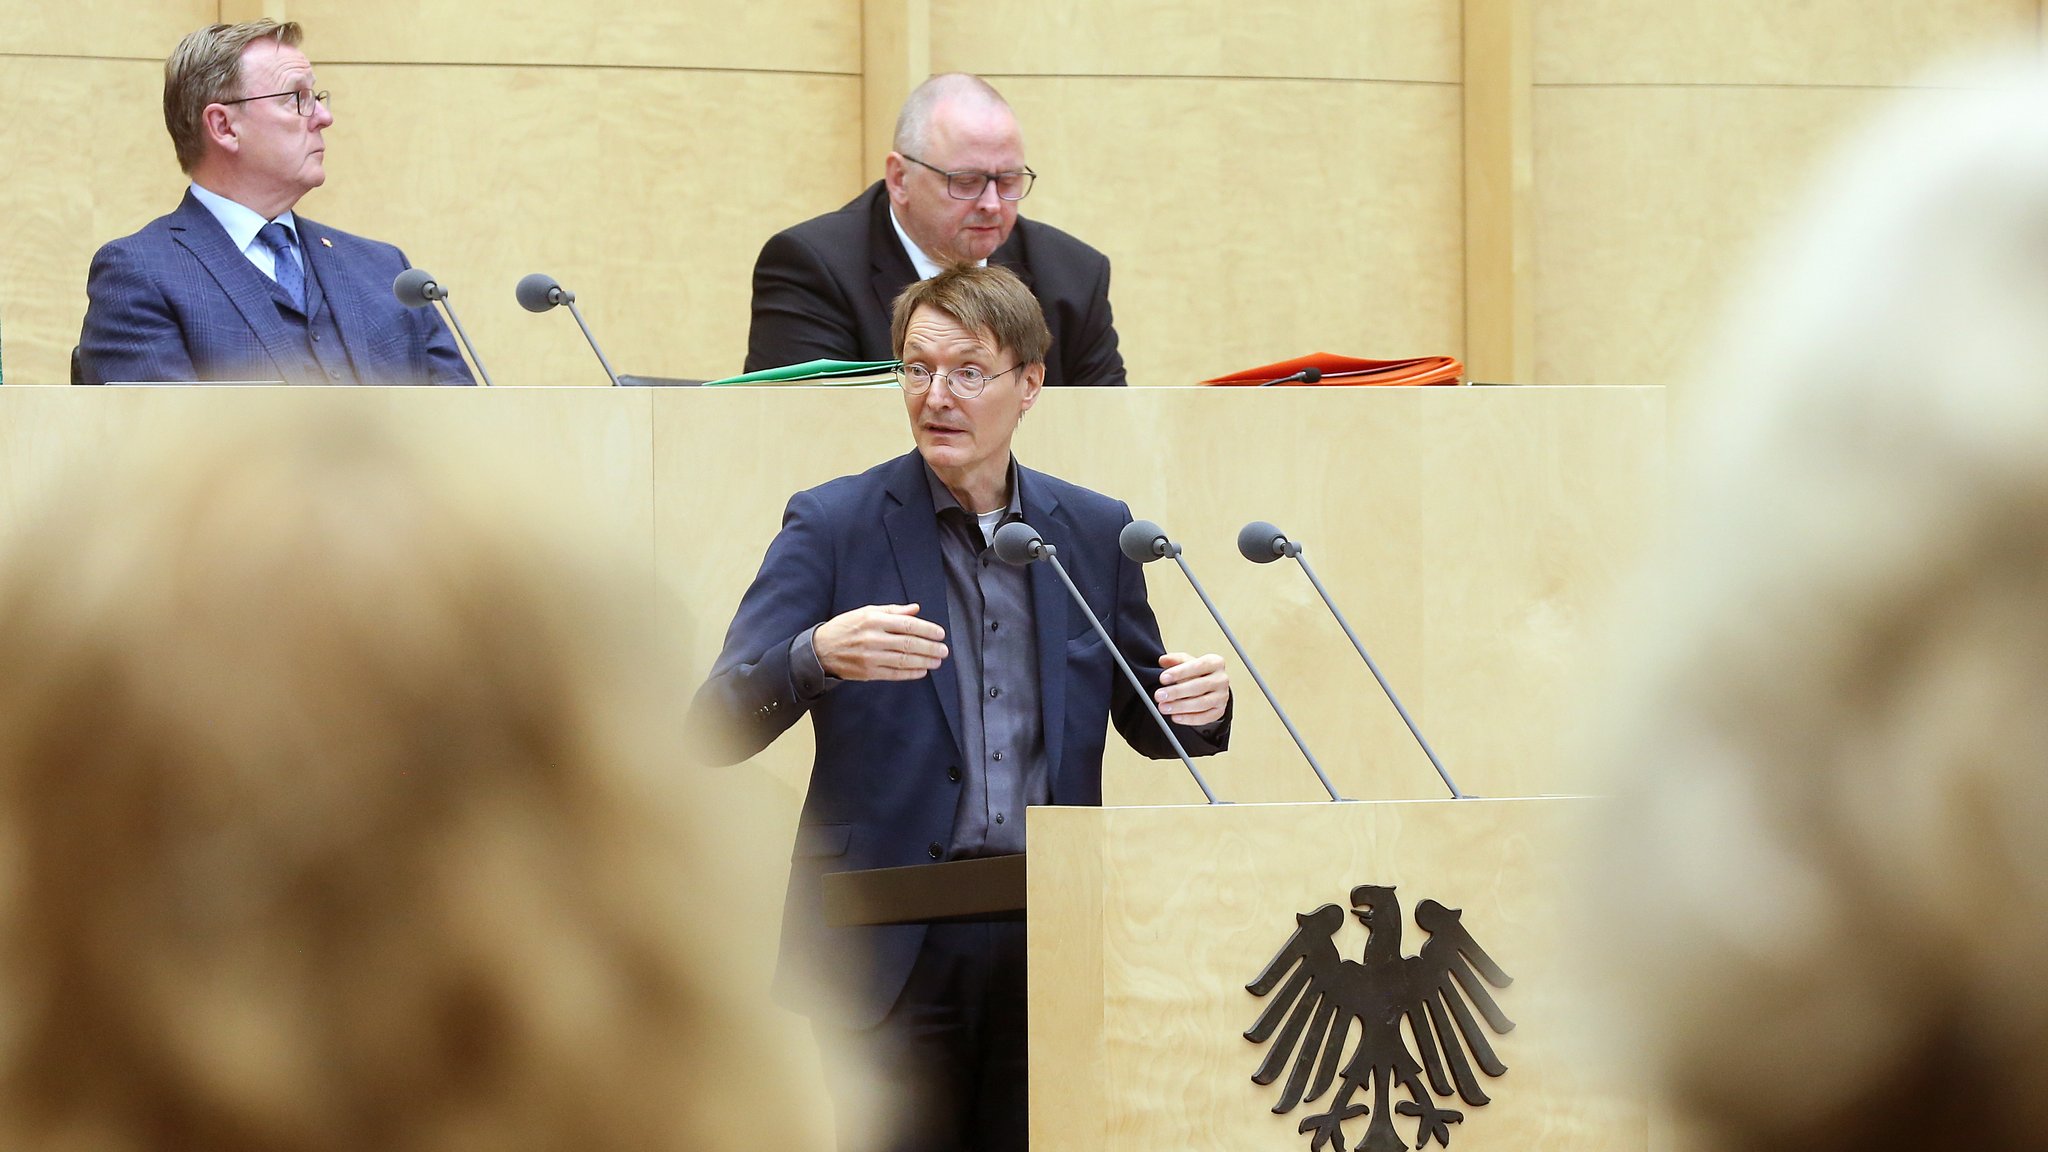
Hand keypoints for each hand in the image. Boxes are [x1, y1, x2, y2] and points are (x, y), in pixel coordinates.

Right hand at [814, 603, 948, 680]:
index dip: (927, 630)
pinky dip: (910, 673)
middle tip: (944, 650)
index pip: (907, 624)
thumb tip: (915, 609)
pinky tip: (922, 671)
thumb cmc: (846, 627)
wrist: (821, 649)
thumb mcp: (866, 611)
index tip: (940, 634)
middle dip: (930, 648)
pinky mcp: (868, 672)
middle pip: (909, 644)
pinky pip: (894, 674)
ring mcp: (871, 657)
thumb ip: (892, 611)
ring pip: (904, 660)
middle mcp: (873, 638)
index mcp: (874, 620)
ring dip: (924, 662)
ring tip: (937, 661)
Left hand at [1155, 652, 1228, 726]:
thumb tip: (1163, 660)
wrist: (1210, 687)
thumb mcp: (1187, 662)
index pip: (1198, 666)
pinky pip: (1204, 717)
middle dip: (1176, 692)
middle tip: (1159, 695)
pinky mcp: (1219, 711)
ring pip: (1201, 703)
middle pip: (1199, 686)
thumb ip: (1175, 660)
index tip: (1163, 678)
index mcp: (1215, 662)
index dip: (1179, 672)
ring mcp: (1222, 696)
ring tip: (1164, 707)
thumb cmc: (1197, 673)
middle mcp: (1221, 679)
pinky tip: (1175, 717)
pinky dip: (1189, 719)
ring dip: (1180, 706)